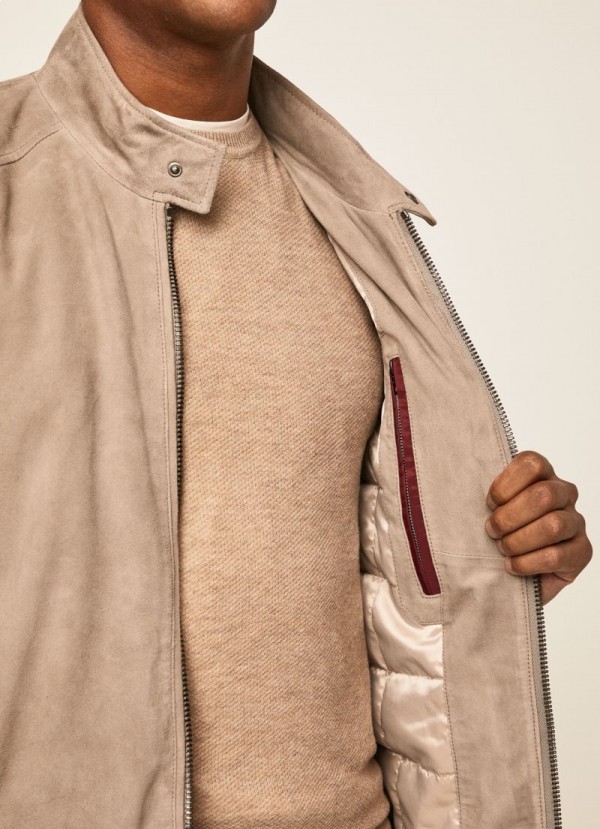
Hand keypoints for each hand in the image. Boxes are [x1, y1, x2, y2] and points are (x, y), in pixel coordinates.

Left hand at [484, 450, 592, 604]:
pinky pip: (557, 556)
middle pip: (544, 494)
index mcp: (542, 475)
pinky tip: (512, 566)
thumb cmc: (498, 533)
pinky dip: (527, 563)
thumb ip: (485, 495)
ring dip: (519, 541)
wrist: (511, 574)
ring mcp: (576, 522)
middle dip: (509, 517)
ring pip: (554, 525)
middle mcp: (564, 494)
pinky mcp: (582, 552)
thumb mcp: (488, 508)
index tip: (488, 504)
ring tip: (502, 549)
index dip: (505, 485)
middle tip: (491, 531)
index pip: (531, 463)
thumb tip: (458, 482)